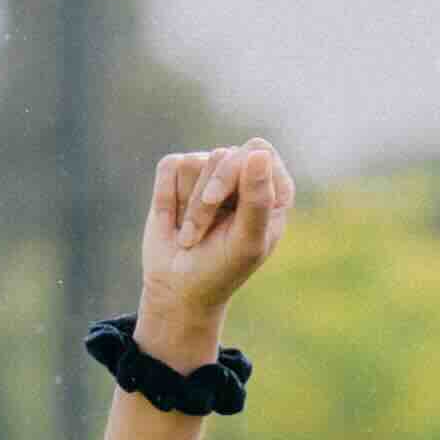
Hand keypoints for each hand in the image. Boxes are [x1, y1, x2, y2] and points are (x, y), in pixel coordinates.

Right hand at [134, 139, 294, 370]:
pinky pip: (170, 167)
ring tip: (191, 234)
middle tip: (201, 235)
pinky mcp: (179, 175)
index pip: (257, 151)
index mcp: (272, 189)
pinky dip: (166, 197)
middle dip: (206, 200)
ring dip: (187, 206)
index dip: (233, 171)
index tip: (215, 199)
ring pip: (194, 162)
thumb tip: (258, 154)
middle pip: (222, 155)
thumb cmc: (220, 270)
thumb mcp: (246, 243)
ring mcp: (210, 173)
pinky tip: (174, 220)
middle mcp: (243, 176)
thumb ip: (258, 200)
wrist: (177, 289)